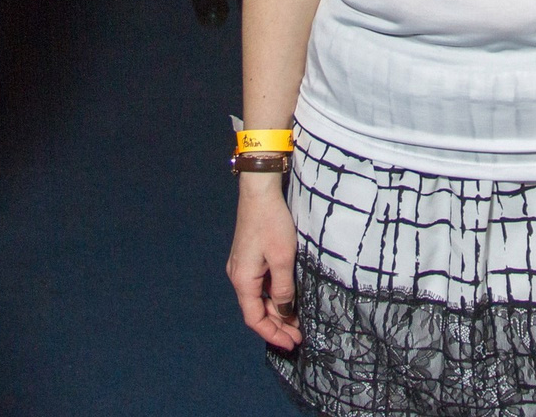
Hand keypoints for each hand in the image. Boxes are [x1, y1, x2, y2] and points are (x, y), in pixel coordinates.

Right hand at [228, 176, 301, 348]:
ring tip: (296, 322)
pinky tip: (287, 299)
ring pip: (258, 298)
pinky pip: (260, 285)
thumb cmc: (271, 222)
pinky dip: (273, 296)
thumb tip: (284, 311)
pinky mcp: (249, 258)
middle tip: (298, 336)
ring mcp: (242, 266)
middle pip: (256, 310)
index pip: (254, 318)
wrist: (259, 192)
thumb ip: (283, 288)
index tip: (291, 343)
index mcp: (243, 279)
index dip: (272, 334)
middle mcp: (238, 276)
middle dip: (277, 326)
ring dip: (276, 311)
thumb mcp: (283, 258)